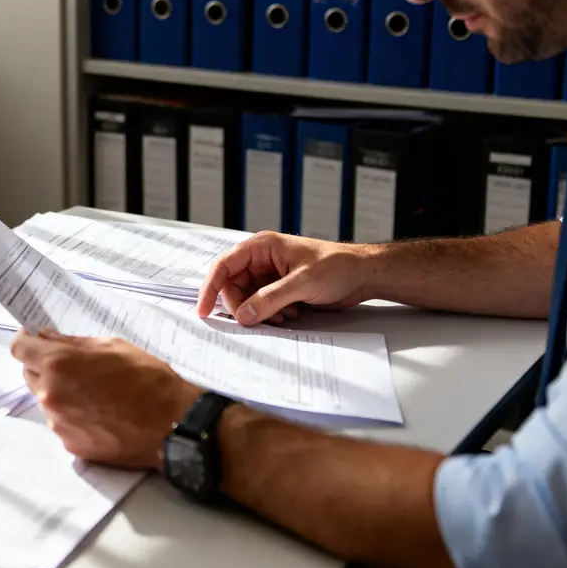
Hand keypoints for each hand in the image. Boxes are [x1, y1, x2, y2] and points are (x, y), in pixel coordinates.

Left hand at [10, 330, 201, 470]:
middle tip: (74, 366)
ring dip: (60, 393)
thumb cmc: (147, 378)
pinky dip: (73, 416)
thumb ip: (73, 343)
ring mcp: (58, 423)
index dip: (28, 341)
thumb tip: (48, 339)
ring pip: (47, 400)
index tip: (38, 339)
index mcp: (59, 363)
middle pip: (29, 375)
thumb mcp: (111, 345)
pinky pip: (61, 423)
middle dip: (44, 366)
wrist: (171, 424)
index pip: (19, 348)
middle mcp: (50, 394)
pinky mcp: (70, 445)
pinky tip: (99, 414)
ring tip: (94, 393)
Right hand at [196, 232, 372, 325]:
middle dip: (241, 306)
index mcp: (262, 246)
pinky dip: (269, 315)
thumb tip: (242, 314)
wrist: (363, 274)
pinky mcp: (279, 289)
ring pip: (247, 298)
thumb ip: (270, 298)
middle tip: (251, 321)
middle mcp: (262, 260)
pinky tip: (288, 315)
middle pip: (232, 286)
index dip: (210, 287)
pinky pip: (261, 305)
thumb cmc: (337, 266)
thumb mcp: (302, 282)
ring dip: (258, 312)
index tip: (204, 310)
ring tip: (280, 317)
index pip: (224, 265)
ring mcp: (270, 275)